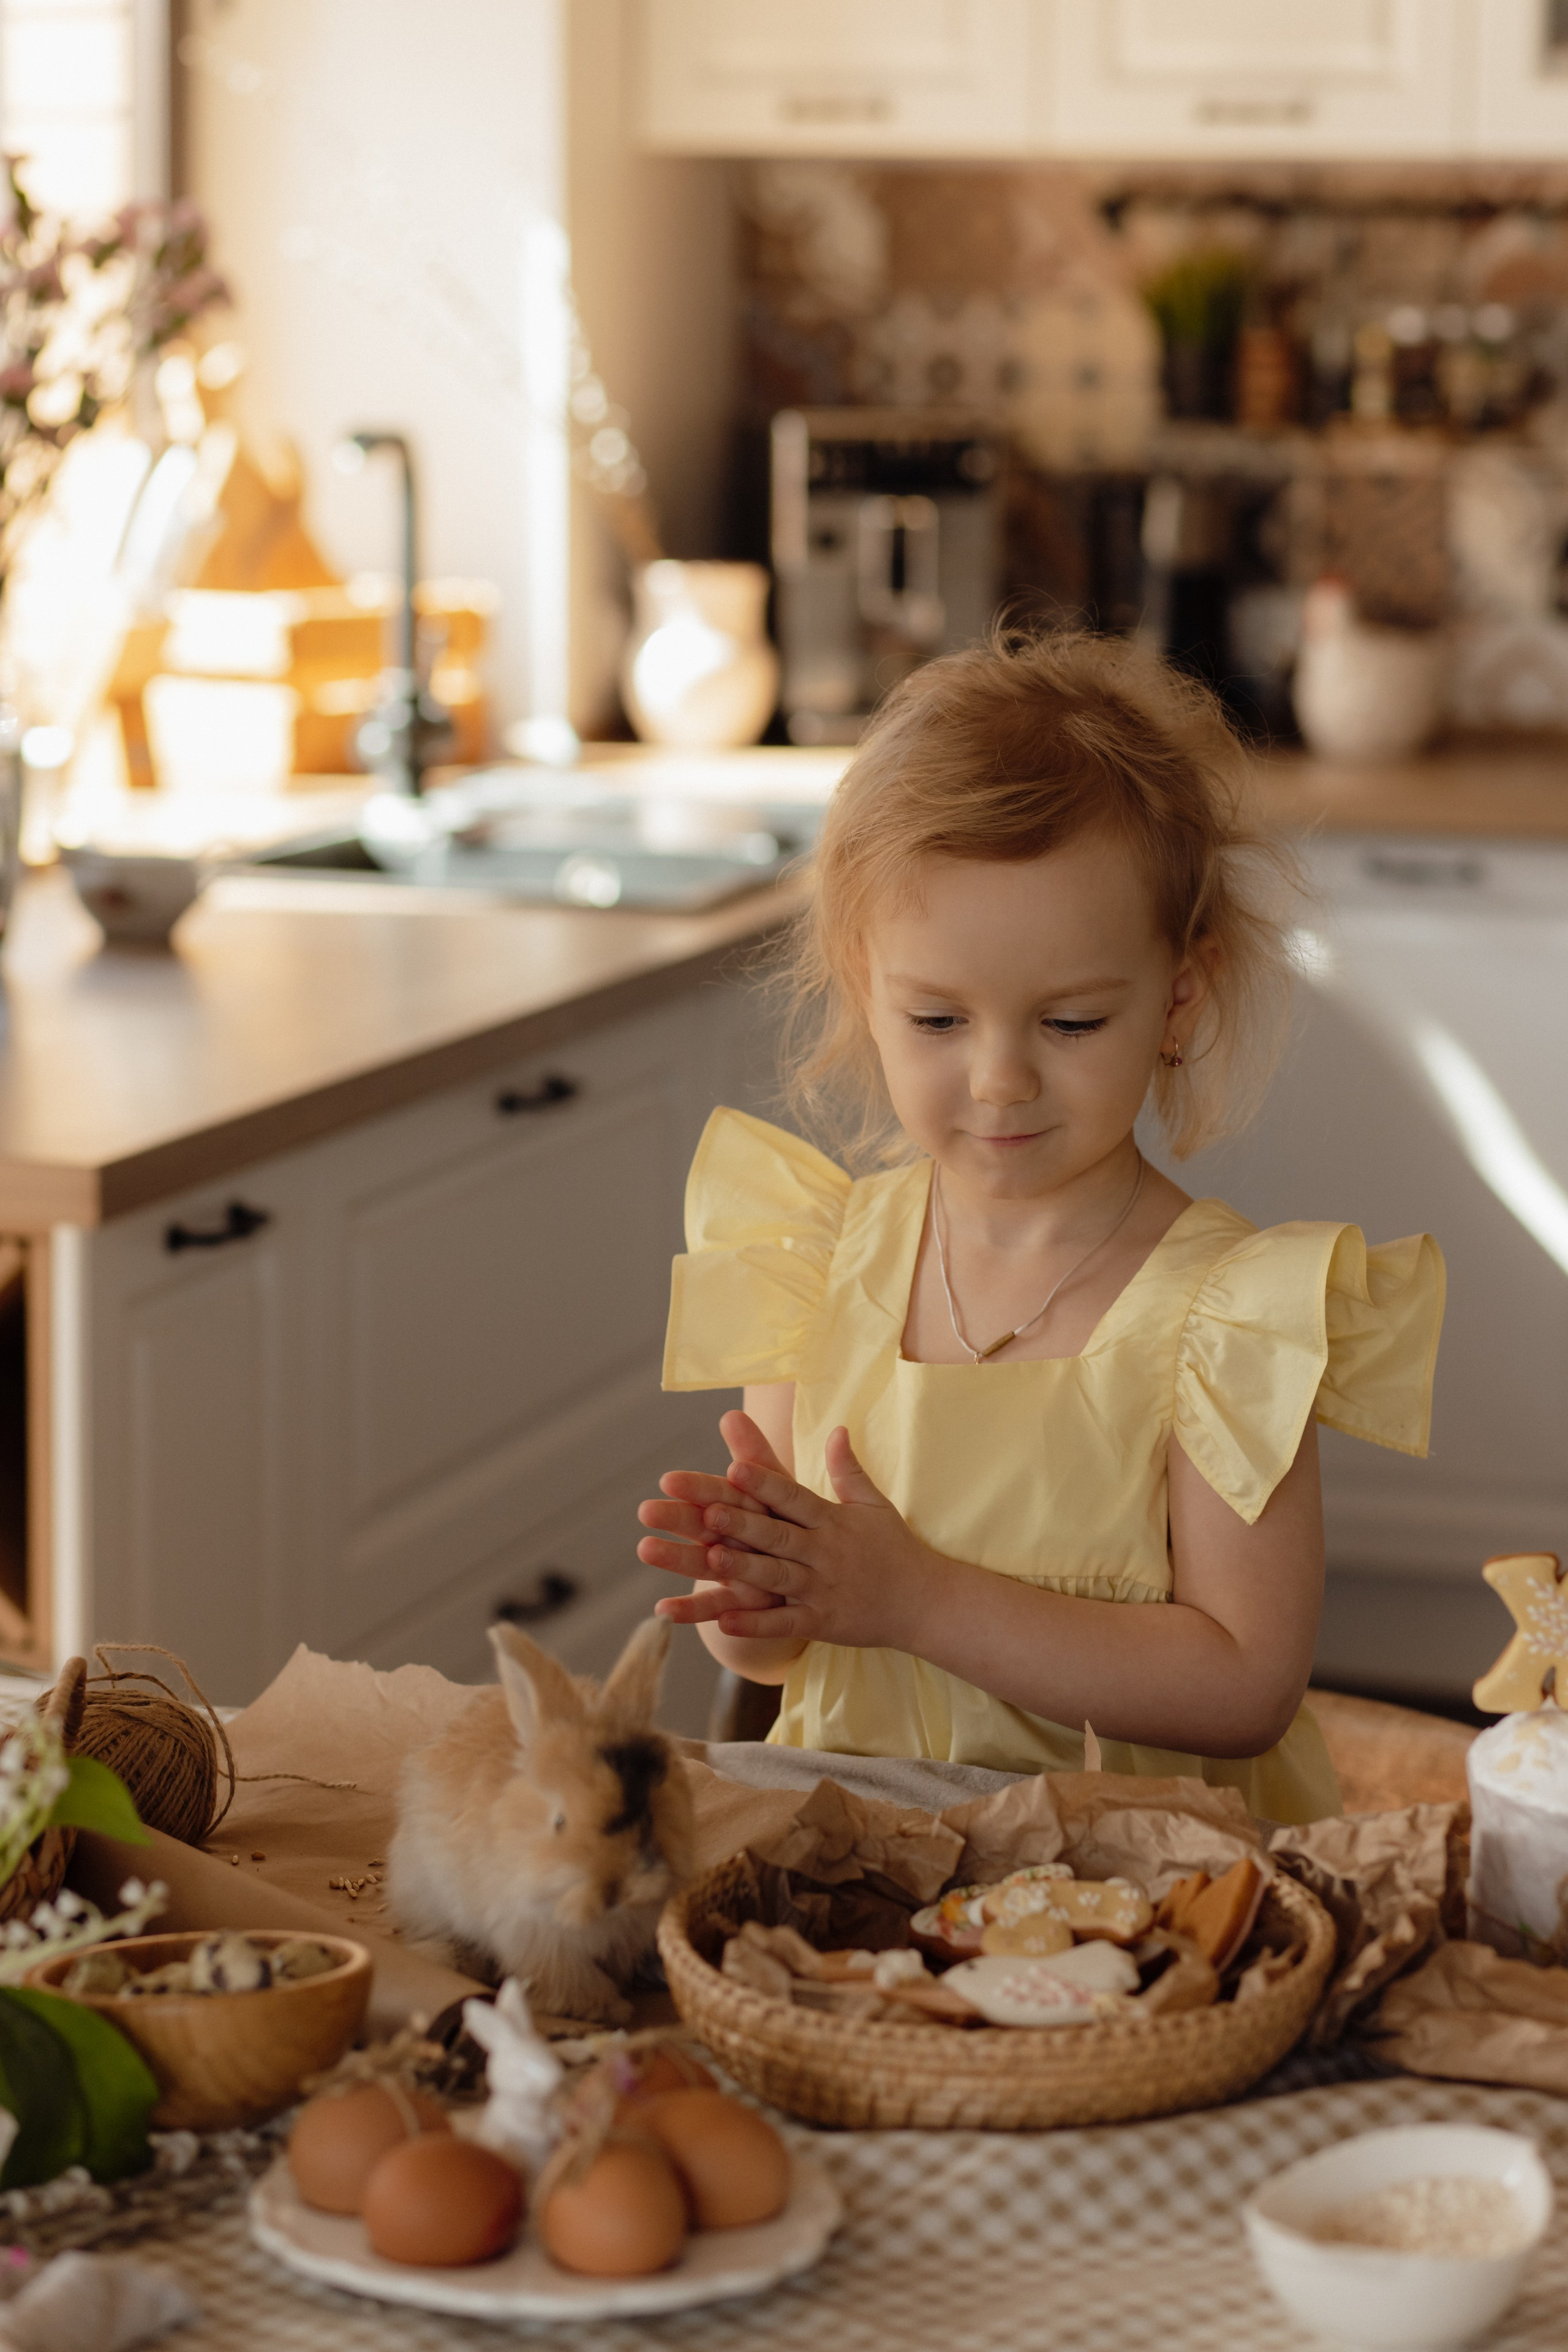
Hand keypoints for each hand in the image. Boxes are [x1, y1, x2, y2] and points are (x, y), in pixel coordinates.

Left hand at [645, 1424, 938, 1648]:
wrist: (926, 1602)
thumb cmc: (896, 1549)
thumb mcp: (874, 1504)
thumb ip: (849, 1469)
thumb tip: (837, 1428)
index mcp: (832, 1521)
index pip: (793, 1497)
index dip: (764, 1483)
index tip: (733, 1466)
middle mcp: (824, 1553)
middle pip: (778, 1535)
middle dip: (743, 1523)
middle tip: (706, 1510)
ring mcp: (822, 1590)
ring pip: (777, 1577)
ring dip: (744, 1568)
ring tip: (710, 1558)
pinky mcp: (822, 1623)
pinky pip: (785, 1624)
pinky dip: (756, 1624)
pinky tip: (724, 1622)